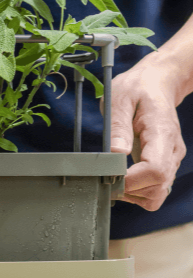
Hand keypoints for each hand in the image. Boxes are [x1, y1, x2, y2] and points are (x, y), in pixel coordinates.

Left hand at [106, 52, 186, 210]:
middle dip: (129, 189)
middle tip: (106, 177)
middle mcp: (171, 150)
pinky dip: (137, 192)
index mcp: (161, 133)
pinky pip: (154, 190)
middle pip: (157, 187)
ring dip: (133, 194)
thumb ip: (118, 127)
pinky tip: (122, 178)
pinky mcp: (164, 164)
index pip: (155, 170)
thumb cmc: (136, 89)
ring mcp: (170, 159)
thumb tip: (115, 154)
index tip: (110, 174)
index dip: (131, 179)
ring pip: (157, 194)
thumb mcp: (119, 100)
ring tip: (113, 178)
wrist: (155, 83)